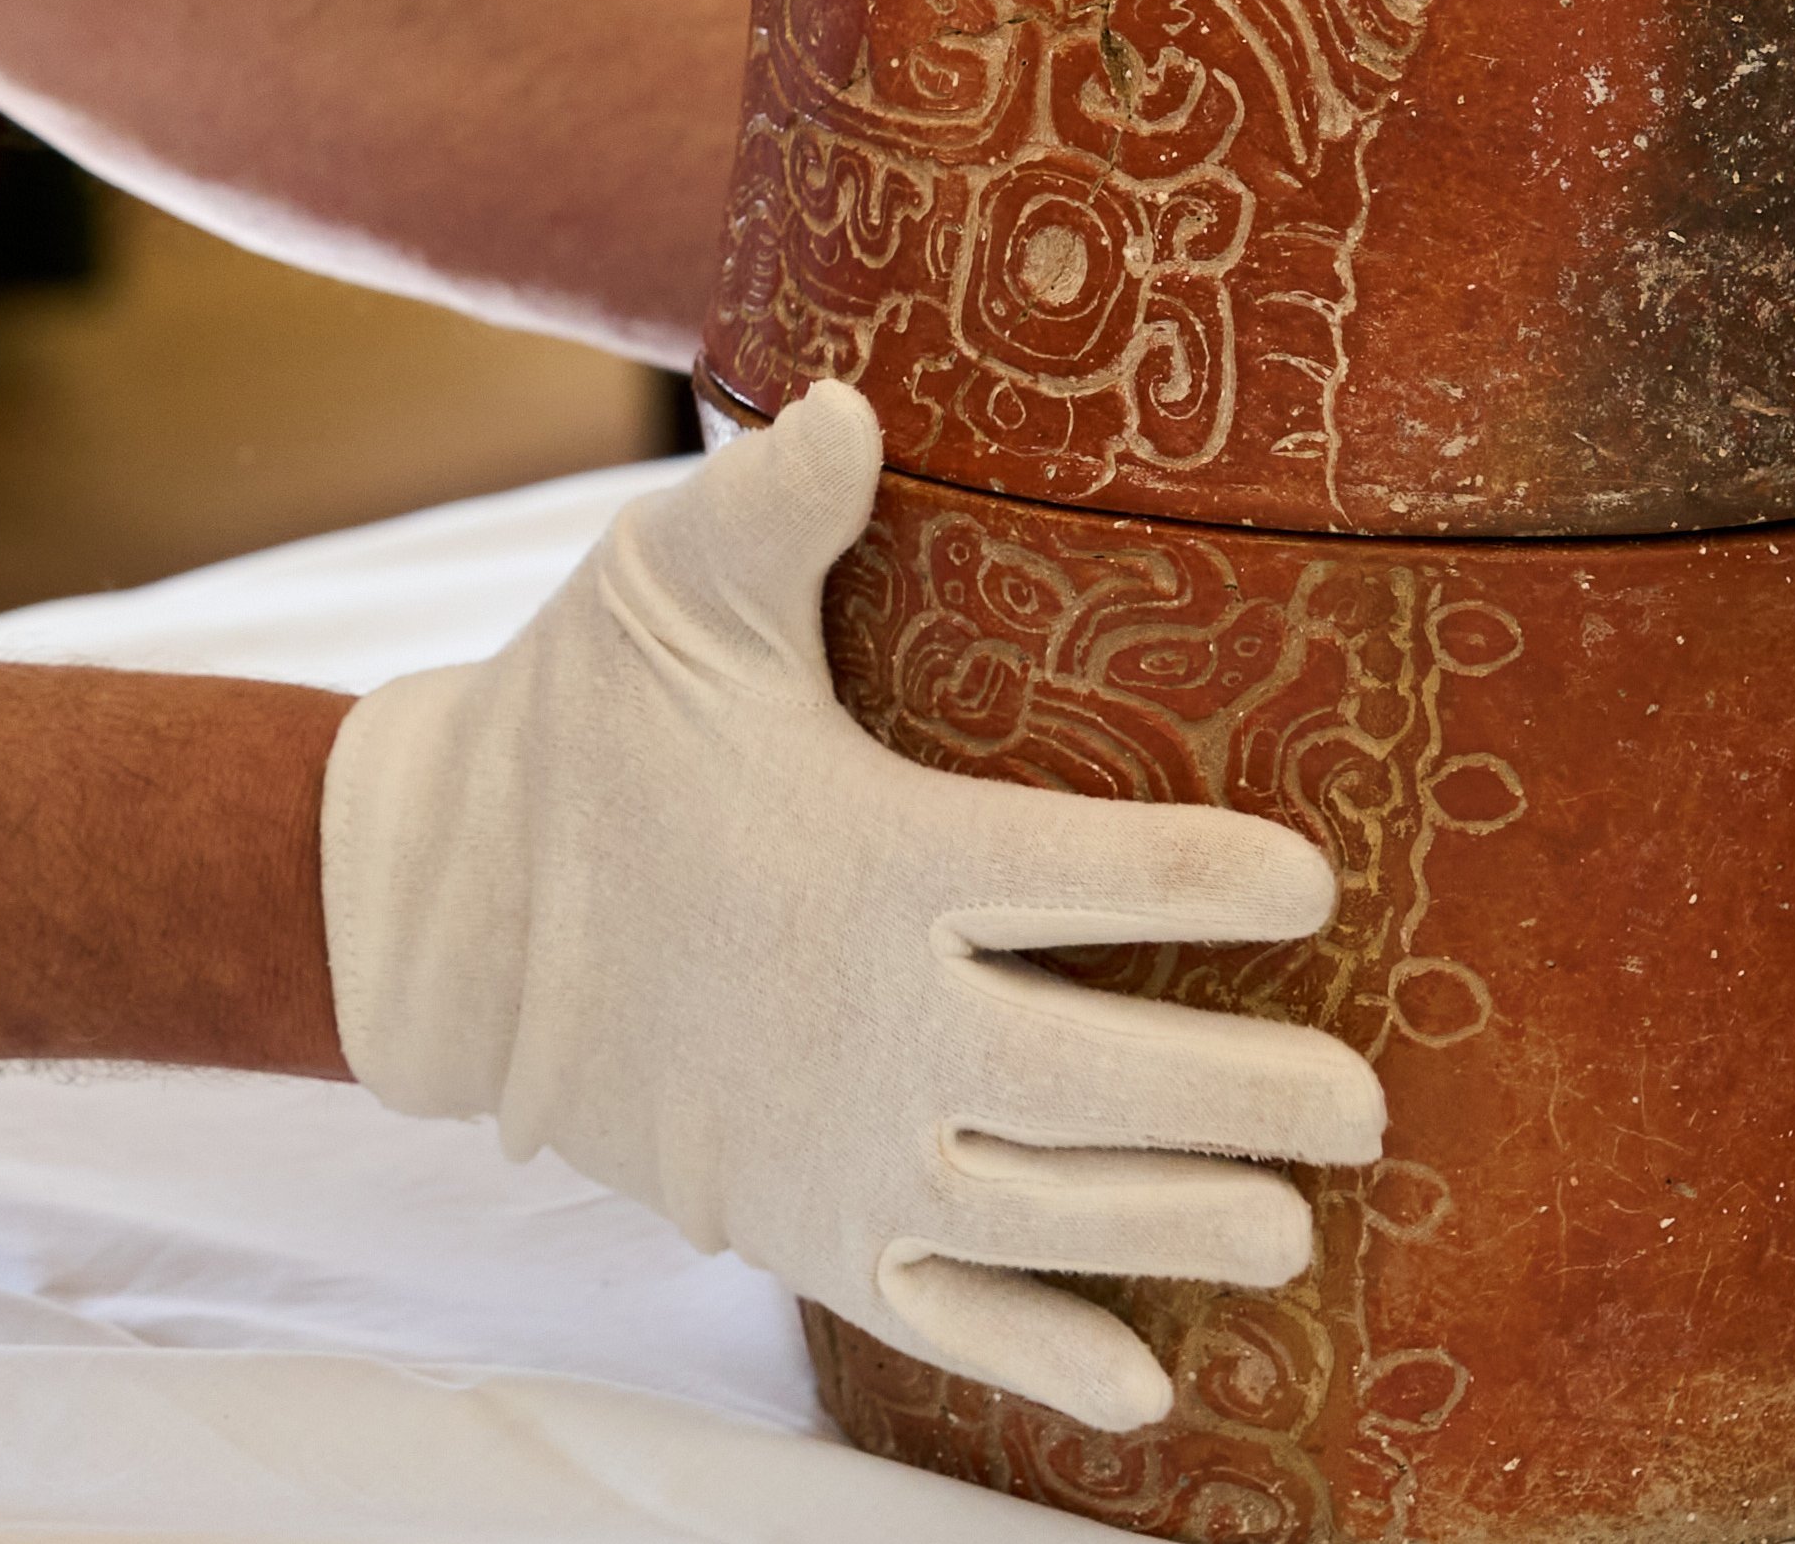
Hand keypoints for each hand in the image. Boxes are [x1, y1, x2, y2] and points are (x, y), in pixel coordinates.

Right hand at [319, 382, 1381, 1427]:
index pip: (1095, 873)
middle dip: (1256, 1093)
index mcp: (872, 858)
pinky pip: (936, 1319)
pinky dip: (1043, 1364)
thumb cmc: (574, 729)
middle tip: (1365, 1102)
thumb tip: (854, 405)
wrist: (430, 910)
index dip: (1214, 879)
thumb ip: (772, 504)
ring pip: (1052, 1209)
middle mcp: (872, 1021)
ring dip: (1183, 1221)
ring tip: (1292, 1224)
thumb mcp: (664, 591)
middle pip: (1110, 1075)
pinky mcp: (790, 1225)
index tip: (1312, 882)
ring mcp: (833, 1142)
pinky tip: (1148, 1389)